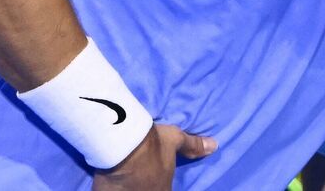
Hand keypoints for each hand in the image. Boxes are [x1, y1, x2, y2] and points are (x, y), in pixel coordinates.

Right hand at [92, 124, 216, 189]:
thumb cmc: (153, 143)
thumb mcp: (175, 140)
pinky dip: (109, 189)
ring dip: (129, 189)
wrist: (123, 143)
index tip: (153, 180)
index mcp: (164, 190)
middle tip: (139, 179)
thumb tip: (214, 146)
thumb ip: (193, 145)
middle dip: (143, 188)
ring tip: (125, 182)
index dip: (161, 187)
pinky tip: (109, 184)